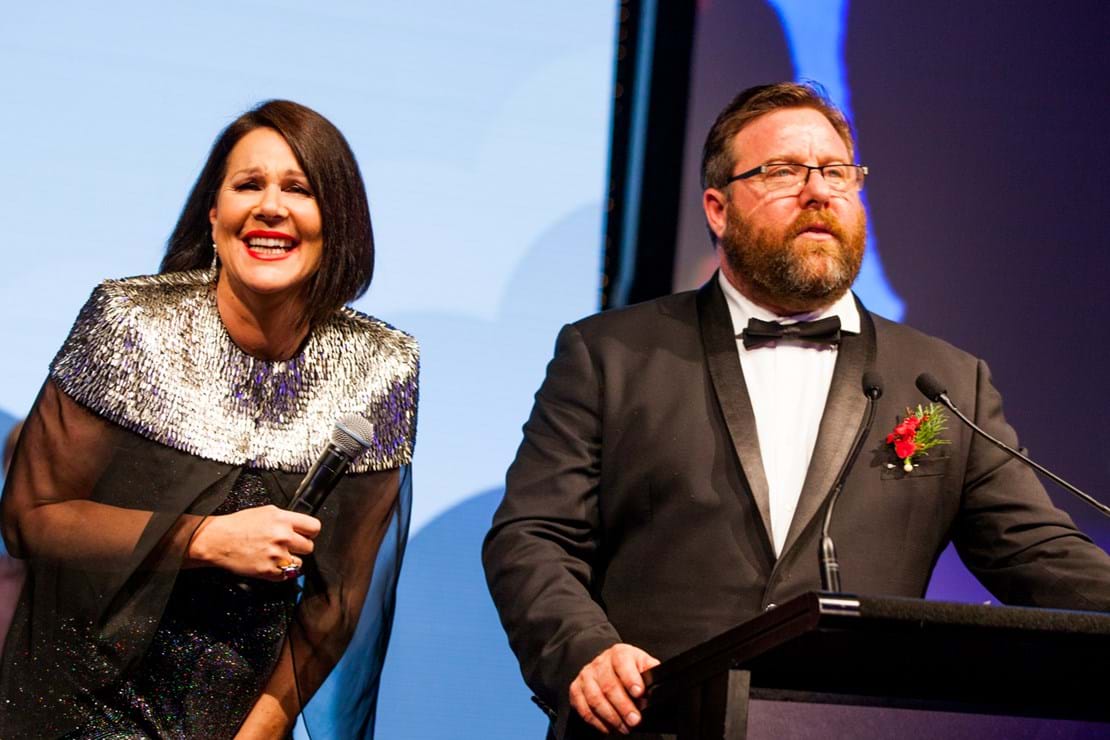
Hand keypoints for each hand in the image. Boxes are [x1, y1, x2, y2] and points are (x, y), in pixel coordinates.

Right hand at [187, 505, 320, 580]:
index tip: (306, 535)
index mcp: (283, 519)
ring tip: (277, 556)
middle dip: (300, 547)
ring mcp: (276, 555)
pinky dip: (280, 572)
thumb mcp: (266, 512)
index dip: (310, 532)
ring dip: (290, 562)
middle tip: (288, 547)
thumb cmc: (238, 525)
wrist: (218, 540)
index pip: (314, 527)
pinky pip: (286, 576)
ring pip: (299, 563)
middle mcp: (282, 536)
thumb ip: (286, 519)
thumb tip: (300, 526)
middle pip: (309, 547)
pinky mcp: (269, 570)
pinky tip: (270, 564)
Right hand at [569, 643, 659, 734]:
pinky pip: (583, 708)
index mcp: (619, 653)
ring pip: (595, 698)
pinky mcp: (576, 689)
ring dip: (610, 717)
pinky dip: (596, 721)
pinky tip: (608, 728)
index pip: (622, 663)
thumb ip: (650, 669)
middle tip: (634, 720)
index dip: (630, 678)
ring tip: (624, 728)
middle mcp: (600, 663)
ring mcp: (586, 676)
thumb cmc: (627, 667)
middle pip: (609, 685)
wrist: (605, 664)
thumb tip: (659, 678)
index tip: (639, 693)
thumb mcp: (642, 663)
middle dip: (623, 706)